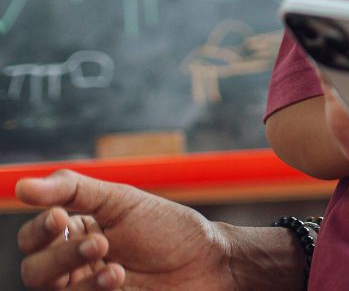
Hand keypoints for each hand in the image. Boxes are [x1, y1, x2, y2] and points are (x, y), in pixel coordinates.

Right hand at [16, 169, 231, 290]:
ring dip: (81, 279)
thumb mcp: (122, 201)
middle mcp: (74, 265)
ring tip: (115, 265)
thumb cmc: (167, 228)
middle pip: (34, 271)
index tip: (60, 217)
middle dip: (59, 257)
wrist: (208, 261)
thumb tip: (21, 188)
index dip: (38, 229)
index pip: (32, 237)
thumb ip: (74, 190)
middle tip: (98, 243)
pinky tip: (118, 277)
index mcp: (75, 233)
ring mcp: (86, 289)